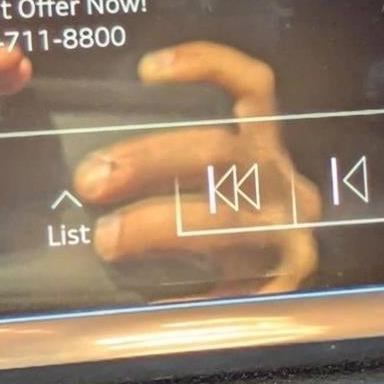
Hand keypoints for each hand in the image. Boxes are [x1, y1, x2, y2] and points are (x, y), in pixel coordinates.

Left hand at [71, 41, 320, 295]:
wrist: (282, 316)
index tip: (147, 71)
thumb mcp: (210, 196)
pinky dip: (186, 295)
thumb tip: (96, 168)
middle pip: (220, 152)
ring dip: (156, 224)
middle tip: (91, 180)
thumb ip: (168, 174)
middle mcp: (287, 185)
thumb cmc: (224, 245)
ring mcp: (292, 235)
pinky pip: (231, 289)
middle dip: (149, 160)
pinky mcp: (290, 287)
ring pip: (223, 218)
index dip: (208, 67)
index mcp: (266, 150)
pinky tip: (149, 302)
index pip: (253, 89)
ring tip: (108, 239)